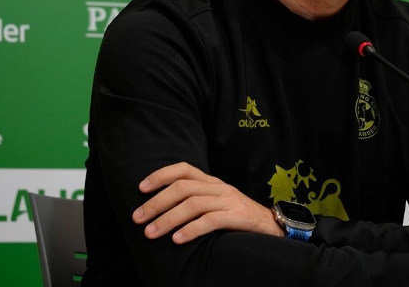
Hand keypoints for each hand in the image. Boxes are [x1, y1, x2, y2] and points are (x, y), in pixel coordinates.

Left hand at [132, 162, 282, 243]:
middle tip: (138, 218)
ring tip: (151, 233)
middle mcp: (219, 187)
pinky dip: (191, 230)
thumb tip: (159, 207)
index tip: (141, 188)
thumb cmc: (237, 216)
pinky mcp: (237, 216)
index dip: (161, 175)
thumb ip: (195, 200)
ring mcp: (229, 200)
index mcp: (212, 182)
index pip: (184, 169)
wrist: (271, 225)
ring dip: (168, 218)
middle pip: (183, 188)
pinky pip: (210, 220)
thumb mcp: (216, 202)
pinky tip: (177, 239)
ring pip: (193, 204)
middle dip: (156, 202)